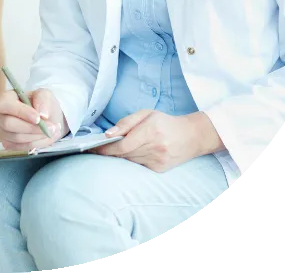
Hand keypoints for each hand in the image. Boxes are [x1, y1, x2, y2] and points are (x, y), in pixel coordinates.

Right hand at [0, 88, 67, 150]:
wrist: (46, 118)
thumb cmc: (41, 103)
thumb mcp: (44, 94)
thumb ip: (42, 99)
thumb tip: (42, 114)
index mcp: (5, 99)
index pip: (5, 105)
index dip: (21, 112)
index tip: (38, 118)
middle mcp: (0, 115)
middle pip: (9, 124)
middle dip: (31, 127)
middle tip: (51, 126)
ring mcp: (2, 131)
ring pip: (17, 138)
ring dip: (37, 136)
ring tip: (52, 130)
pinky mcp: (8, 144)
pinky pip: (21, 147)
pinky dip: (37, 143)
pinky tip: (47, 136)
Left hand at [93, 110, 221, 171]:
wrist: (191, 137)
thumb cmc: (165, 122)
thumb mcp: (146, 114)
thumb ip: (126, 122)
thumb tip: (108, 134)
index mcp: (151, 131)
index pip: (123, 145)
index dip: (106, 148)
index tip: (93, 148)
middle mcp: (155, 148)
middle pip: (124, 154)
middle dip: (109, 152)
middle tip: (95, 149)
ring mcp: (158, 161)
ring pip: (129, 161)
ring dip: (119, 156)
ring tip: (111, 149)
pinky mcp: (159, 170)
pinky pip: (137, 165)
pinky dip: (131, 160)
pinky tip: (130, 154)